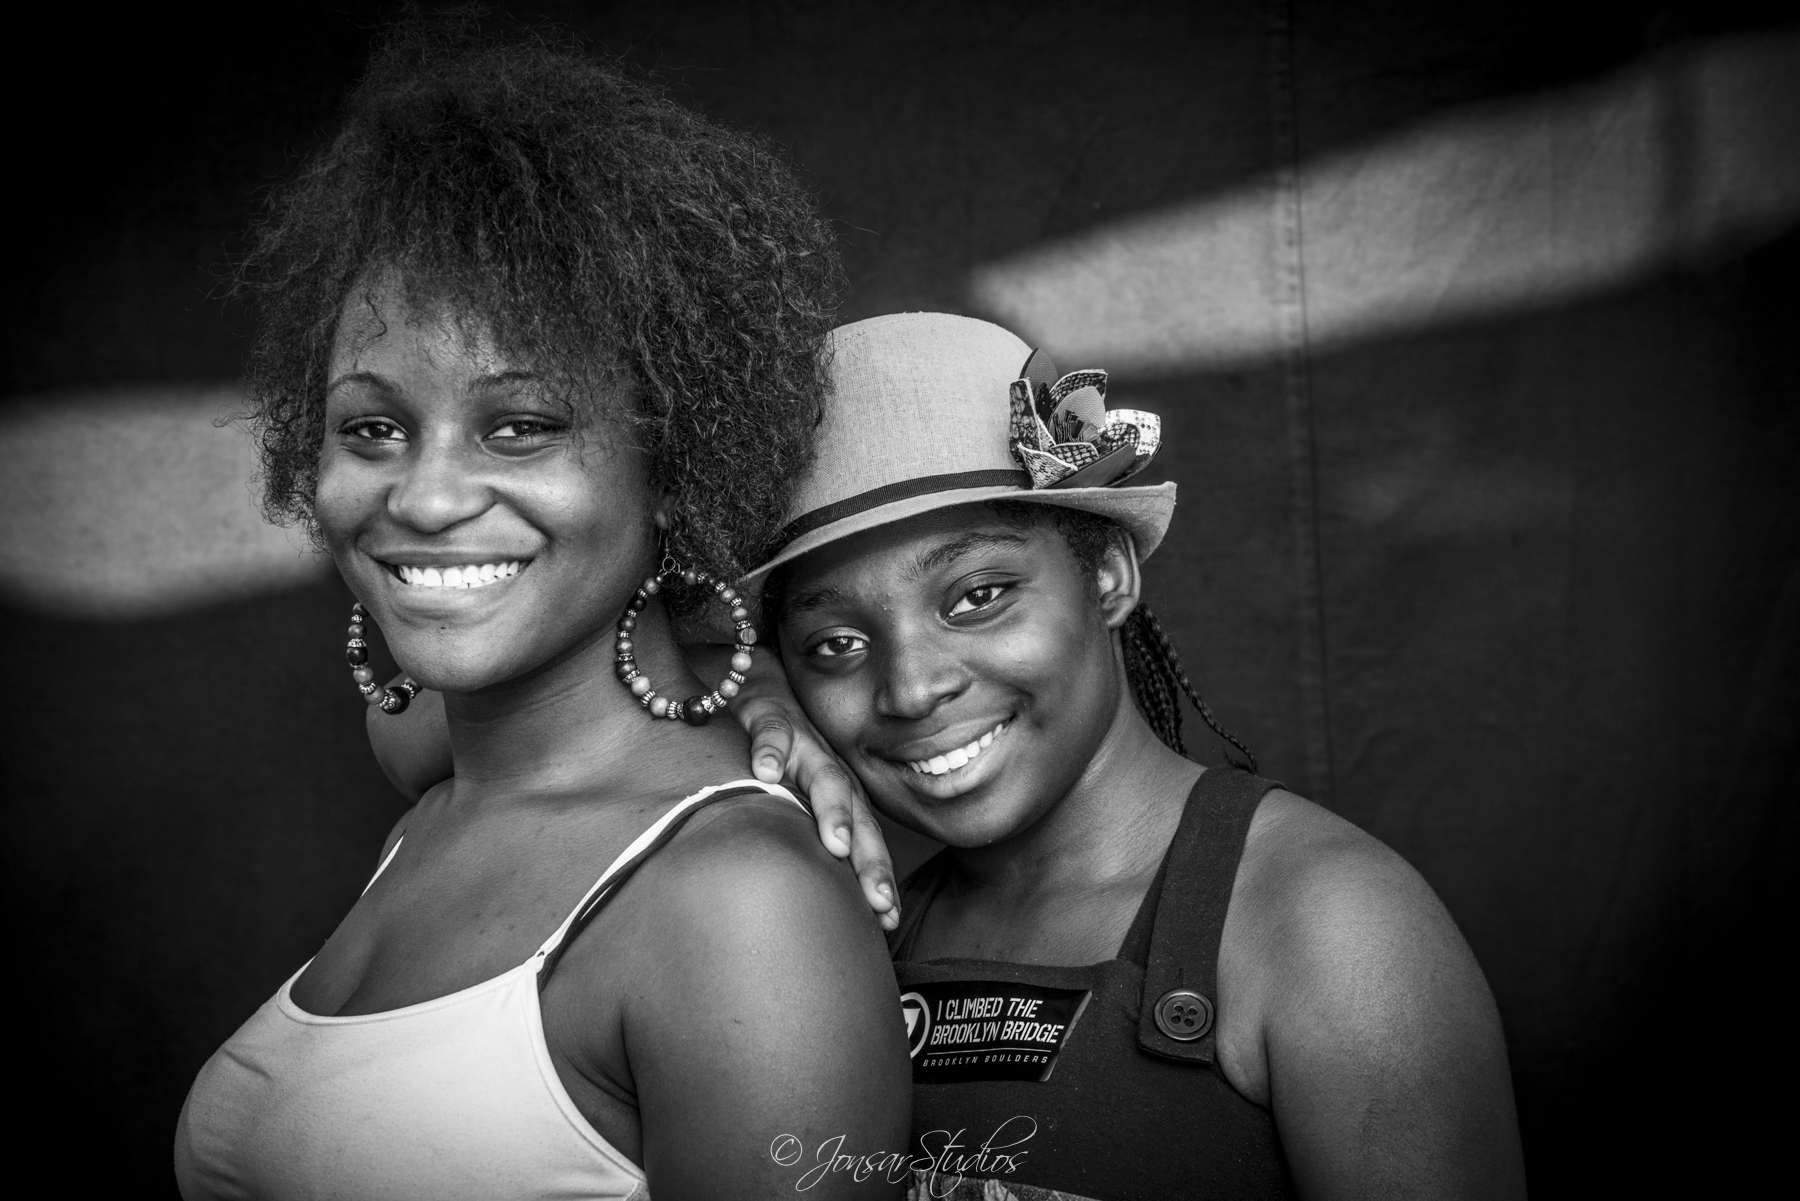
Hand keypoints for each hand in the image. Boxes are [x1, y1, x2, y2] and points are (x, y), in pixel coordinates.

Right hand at [684, 644, 899, 930]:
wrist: (749, 682)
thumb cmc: (770, 753)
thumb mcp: (785, 798)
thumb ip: (798, 841)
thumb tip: (803, 904)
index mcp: (836, 795)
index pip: (866, 841)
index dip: (877, 878)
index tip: (888, 922)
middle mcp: (827, 770)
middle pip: (858, 817)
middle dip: (870, 859)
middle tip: (878, 901)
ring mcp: (802, 742)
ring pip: (825, 775)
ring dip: (832, 810)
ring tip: (836, 845)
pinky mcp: (767, 715)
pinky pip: (771, 732)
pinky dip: (770, 749)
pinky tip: (763, 773)